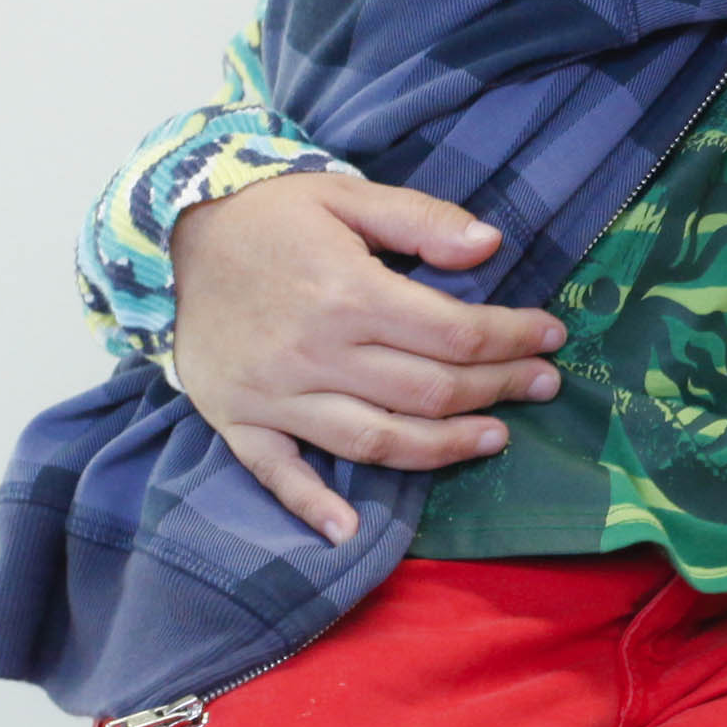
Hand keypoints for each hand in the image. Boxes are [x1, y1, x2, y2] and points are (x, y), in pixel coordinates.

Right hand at [169, 173, 566, 543]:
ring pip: (373, 440)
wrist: (174, 236)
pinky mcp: (237, 419)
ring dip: (442, 448)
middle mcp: (314, 354)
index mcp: (348, 296)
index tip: (552, 337)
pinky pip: (277, 473)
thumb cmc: (272, 215)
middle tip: (543, 385)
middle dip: (498, 390)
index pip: (455, 334)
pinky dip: (311, 507)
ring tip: (496, 438)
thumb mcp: (348, 194)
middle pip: (428, 391)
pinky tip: (350, 532)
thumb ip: (422, 221)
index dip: (513, 338)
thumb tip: (491, 245)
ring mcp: (273, 395)